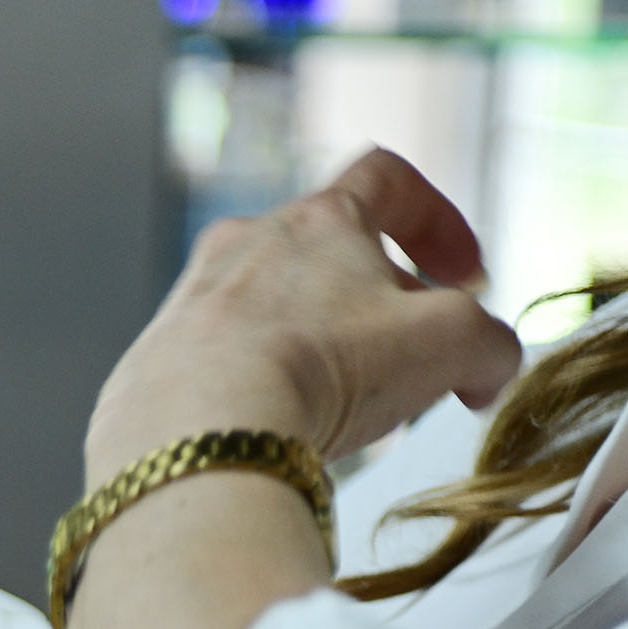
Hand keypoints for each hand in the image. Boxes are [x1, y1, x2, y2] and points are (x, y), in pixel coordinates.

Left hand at [84, 148, 521, 487]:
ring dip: (316, 350)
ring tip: (339, 410)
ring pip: (270, 315)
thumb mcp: (452, 344)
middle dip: (377, 306)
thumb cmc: (327, 370)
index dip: (439, 221)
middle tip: (405, 366)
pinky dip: (255, 391)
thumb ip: (489, 343)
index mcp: (314, 220)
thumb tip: (481, 371)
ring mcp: (186, 306)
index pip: (387, 179)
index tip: (464, 278)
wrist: (199, 438)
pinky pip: (217, 368)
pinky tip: (273, 435)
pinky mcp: (149, 368)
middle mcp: (240, 248)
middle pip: (326, 258)